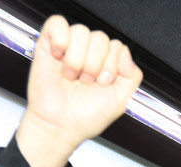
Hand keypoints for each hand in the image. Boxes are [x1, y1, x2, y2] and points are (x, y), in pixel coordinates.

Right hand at [16, 17, 142, 166]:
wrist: (60, 127)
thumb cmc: (86, 116)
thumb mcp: (121, 100)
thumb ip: (132, 76)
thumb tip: (126, 54)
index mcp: (106, 63)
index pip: (117, 46)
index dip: (111, 65)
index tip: (103, 83)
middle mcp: (88, 53)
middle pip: (100, 38)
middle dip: (95, 65)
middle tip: (86, 82)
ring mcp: (69, 48)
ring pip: (81, 32)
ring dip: (77, 59)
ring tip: (72, 76)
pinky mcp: (48, 45)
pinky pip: (57, 24)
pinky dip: (60, 39)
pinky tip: (59, 57)